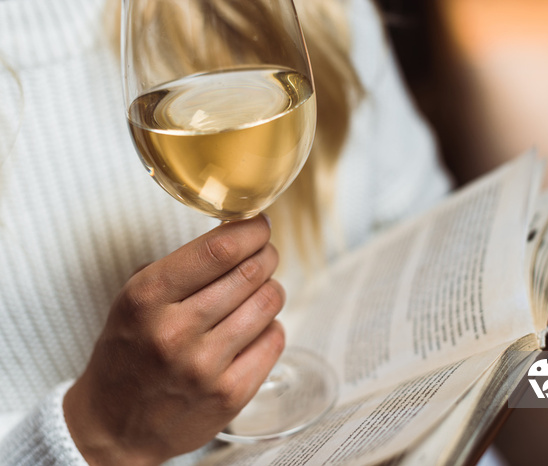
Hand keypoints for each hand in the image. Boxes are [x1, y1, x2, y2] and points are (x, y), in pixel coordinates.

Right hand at [63, 216, 284, 464]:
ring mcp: (205, 367)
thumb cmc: (130, 352)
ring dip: (270, 289)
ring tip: (258, 292)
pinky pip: (275, 339)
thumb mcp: (135, 299)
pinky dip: (270, 326)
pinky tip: (253, 329)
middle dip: (266, 255)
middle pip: (251, 272)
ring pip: (269, 303)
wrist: (114, 428)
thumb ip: (181, 266)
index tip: (260, 224)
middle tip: (264, 254)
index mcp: (147, 298)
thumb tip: (237, 232)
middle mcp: (175, 332)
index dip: (251, 230)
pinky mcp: (230, 395)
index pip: (218, 250)